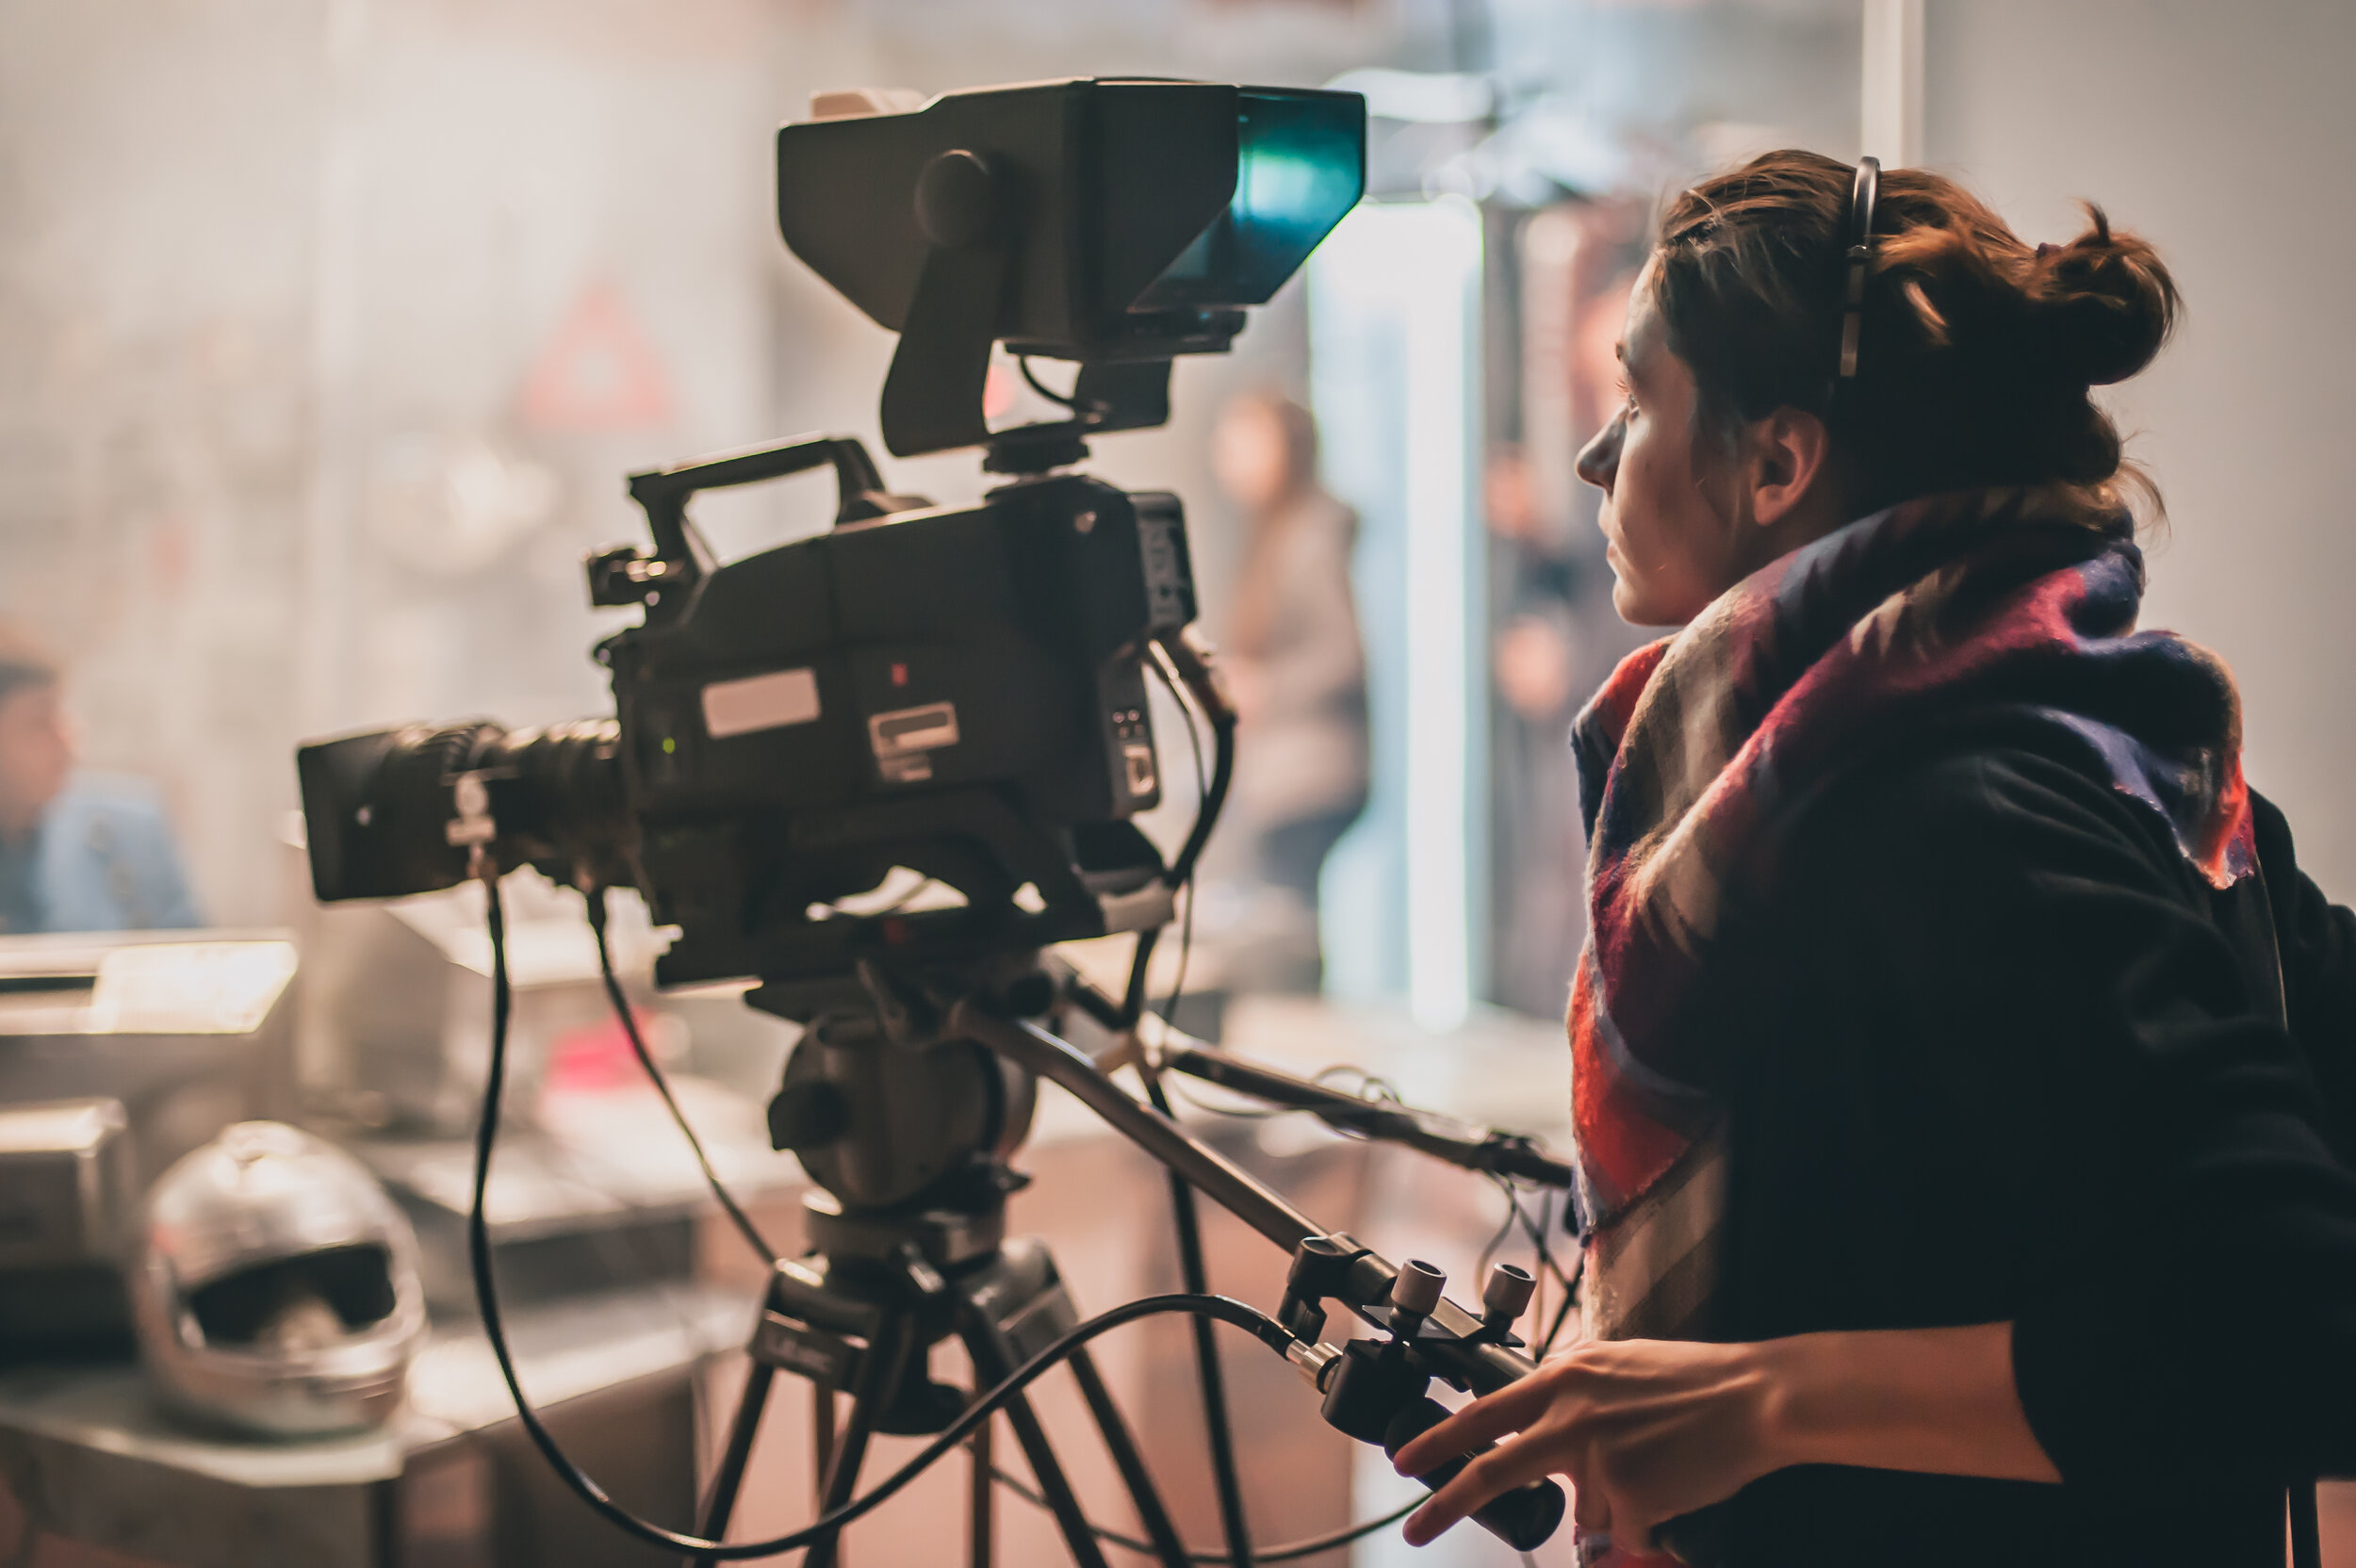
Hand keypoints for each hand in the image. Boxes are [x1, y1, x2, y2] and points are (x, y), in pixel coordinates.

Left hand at [1390, 1337, 1780, 1551]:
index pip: (1485, 1414)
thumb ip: (1572, 1402)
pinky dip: (1650, 1520)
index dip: (1441, 1441)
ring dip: (1616, 1506)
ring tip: (1660, 1465)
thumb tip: (1547, 1448)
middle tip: (1415, 1529)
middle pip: (1494, 1470)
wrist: (1754, 1396)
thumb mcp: (1617, 1369)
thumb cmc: (1695, 1382)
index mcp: (1564, 1376)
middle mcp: (1569, 1413)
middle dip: (1447, 1505)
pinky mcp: (1627, 1492)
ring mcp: (1595, 1454)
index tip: (1406, 1461)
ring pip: (1584, 1512)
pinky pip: (1625, 1529)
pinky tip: (1675, 1483)